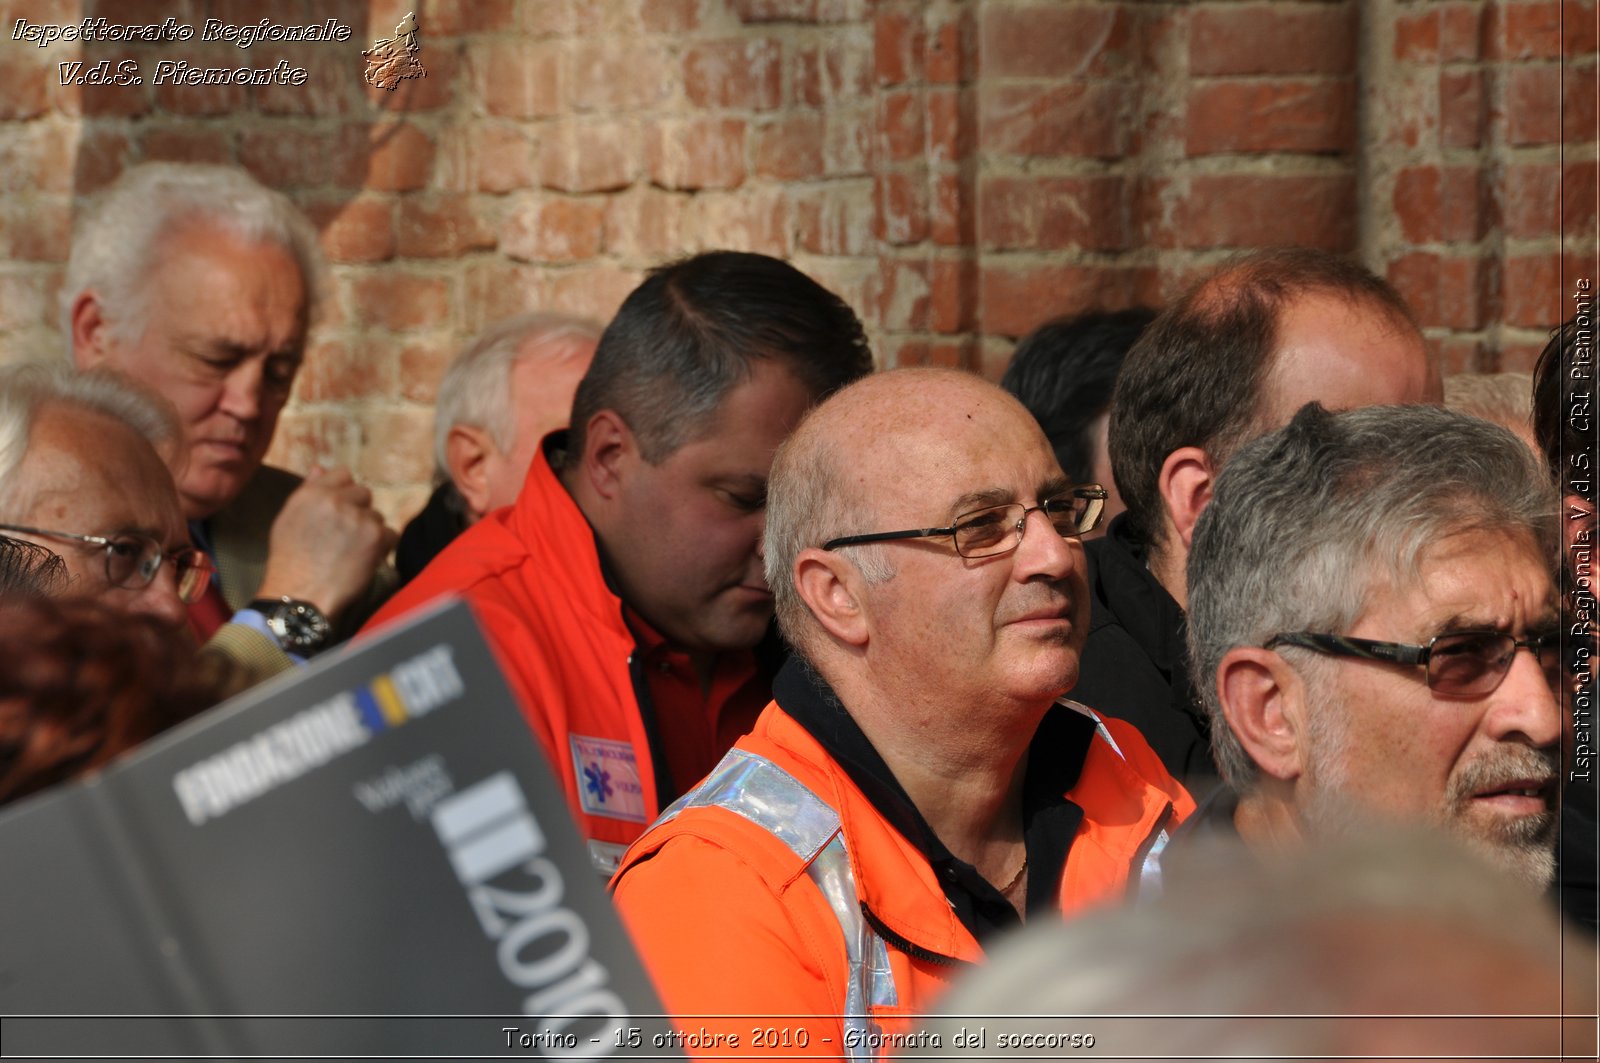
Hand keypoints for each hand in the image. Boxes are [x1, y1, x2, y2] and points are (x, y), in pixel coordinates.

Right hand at [256, 466, 396, 621]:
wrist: (301, 595)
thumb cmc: (289, 561)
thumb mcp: (288, 520)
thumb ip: (307, 491)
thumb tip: (320, 468)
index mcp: (312, 494)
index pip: (343, 474)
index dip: (344, 493)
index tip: (341, 510)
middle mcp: (335, 500)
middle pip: (363, 493)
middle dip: (358, 510)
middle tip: (346, 534)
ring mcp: (358, 517)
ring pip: (376, 515)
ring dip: (369, 530)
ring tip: (351, 551)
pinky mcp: (376, 536)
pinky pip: (390, 533)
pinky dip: (382, 546)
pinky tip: (365, 558)